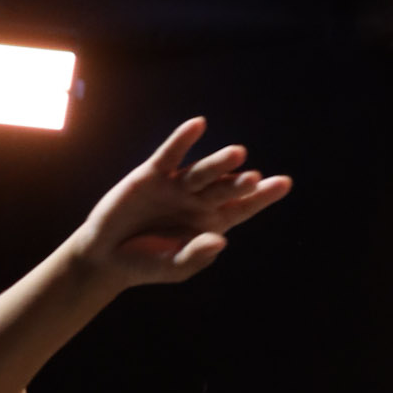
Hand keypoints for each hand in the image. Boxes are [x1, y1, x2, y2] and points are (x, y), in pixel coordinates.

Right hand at [65, 116, 291, 290]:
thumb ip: (197, 254)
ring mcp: (177, 186)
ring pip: (203, 172)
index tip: (284, 183)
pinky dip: (182, 140)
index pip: (243, 208)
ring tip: (238, 154)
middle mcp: (199, 201)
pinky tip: (198, 125)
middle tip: (256, 179)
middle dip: (241, 183)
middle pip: (226, 189)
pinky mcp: (152, 175)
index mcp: (213, 223)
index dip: (263, 197)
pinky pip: (170, 155)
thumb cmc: (146, 265)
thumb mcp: (174, 267)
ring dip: (219, 163)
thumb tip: (220, 241)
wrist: (107, 256)